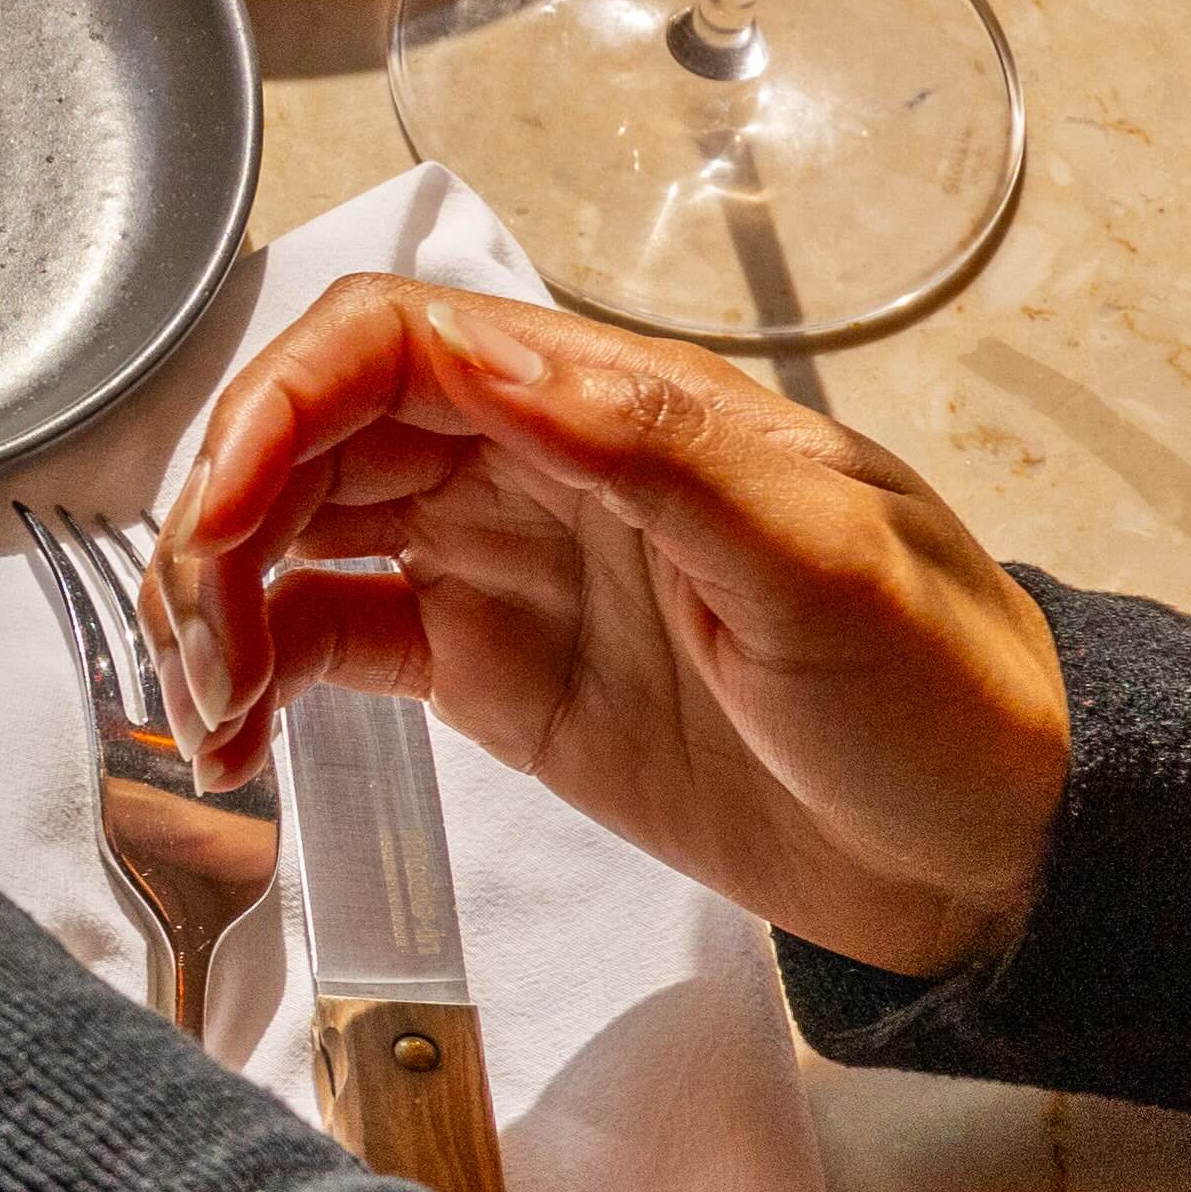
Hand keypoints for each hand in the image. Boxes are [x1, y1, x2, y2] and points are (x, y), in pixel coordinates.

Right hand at [149, 275, 1071, 983]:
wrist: (990, 845)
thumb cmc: (946, 690)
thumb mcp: (825, 562)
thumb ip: (653, 451)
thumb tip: (491, 357)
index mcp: (610, 410)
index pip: (385, 345)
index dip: (276, 408)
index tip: (226, 514)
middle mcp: (536, 468)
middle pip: (310, 437)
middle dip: (218, 524)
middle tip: (200, 646)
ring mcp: (503, 566)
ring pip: (295, 536)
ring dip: (217, 604)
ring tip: (211, 711)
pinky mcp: (488, 668)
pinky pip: (328, 638)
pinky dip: (257, 677)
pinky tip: (238, 736)